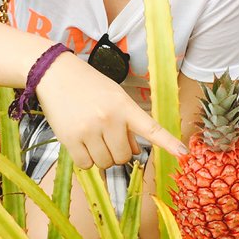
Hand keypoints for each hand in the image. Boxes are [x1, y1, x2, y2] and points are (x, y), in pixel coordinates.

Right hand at [35, 52, 186, 169]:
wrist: (54, 73)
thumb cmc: (88, 86)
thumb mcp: (114, 97)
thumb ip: (127, 124)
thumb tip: (135, 152)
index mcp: (124, 106)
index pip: (150, 128)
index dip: (168, 142)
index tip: (183, 153)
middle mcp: (109, 119)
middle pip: (124, 157)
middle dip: (118, 153)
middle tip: (108, 138)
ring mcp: (89, 130)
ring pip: (105, 163)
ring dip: (102, 157)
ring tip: (93, 137)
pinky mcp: (70, 139)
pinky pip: (86, 165)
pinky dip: (86, 160)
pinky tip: (81, 142)